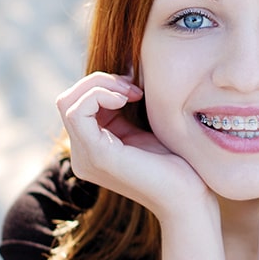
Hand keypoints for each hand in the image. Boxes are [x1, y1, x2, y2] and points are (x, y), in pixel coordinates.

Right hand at [56, 72, 214, 221]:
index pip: (76, 102)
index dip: (102, 84)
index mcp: (93, 147)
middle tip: (134, 88)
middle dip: (98, 82)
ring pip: (69, 102)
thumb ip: (128, 103)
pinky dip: (99, 96)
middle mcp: (82, 154)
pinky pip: (78, 112)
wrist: (190, 195)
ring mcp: (86, 157)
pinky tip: (126, 100)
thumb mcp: (145, 125)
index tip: (136, 87)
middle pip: (68, 99)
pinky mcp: (96, 155)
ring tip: (133, 93)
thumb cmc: (177, 161)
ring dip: (101, 86)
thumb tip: (126, 64)